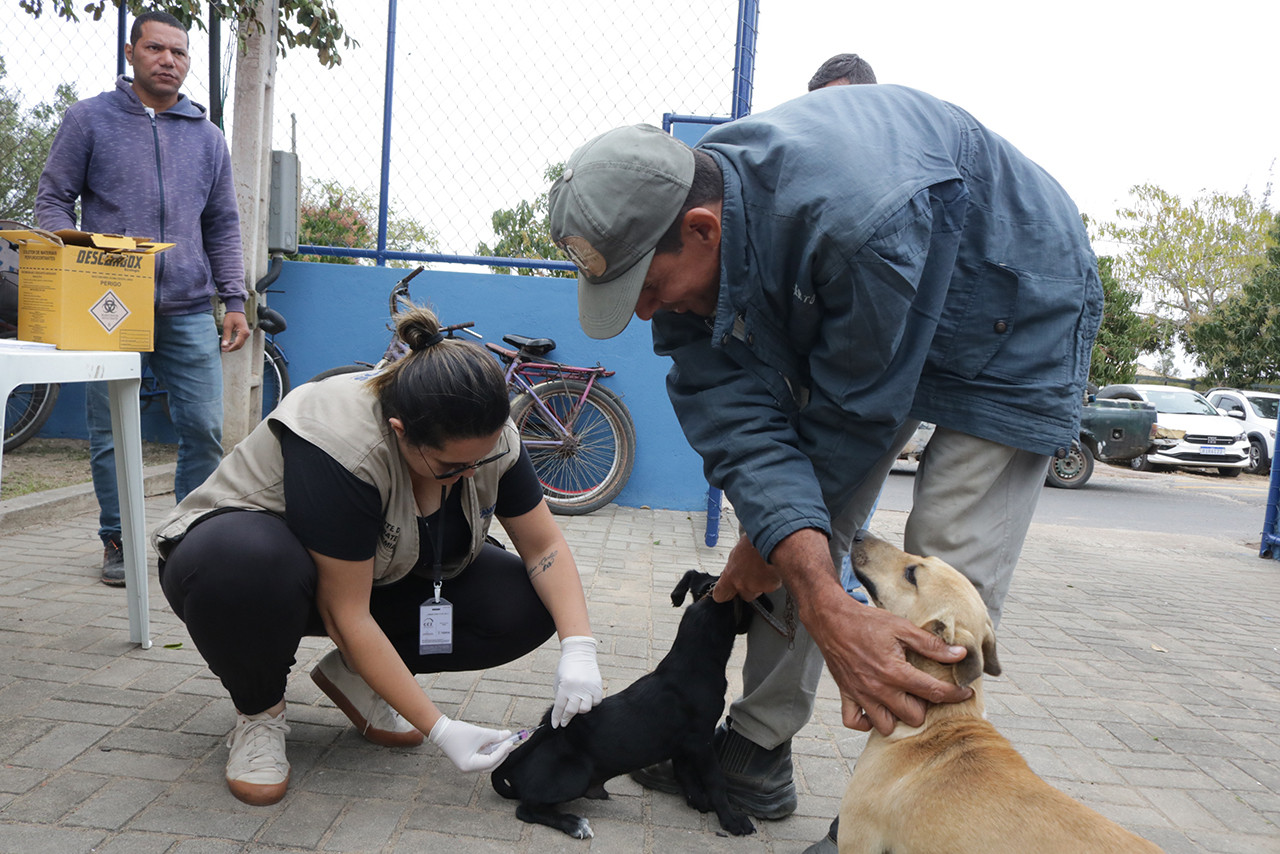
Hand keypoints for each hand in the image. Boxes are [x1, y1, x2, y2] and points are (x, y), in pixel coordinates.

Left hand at [221, 311, 249, 351]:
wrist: (236, 310)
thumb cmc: (232, 316)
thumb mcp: (227, 326)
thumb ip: (226, 336)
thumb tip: (224, 345)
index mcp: (243, 332)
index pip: (237, 344)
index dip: (230, 348)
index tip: (224, 349)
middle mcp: (246, 334)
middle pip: (239, 345)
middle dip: (231, 348)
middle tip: (223, 349)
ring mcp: (246, 334)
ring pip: (240, 344)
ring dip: (233, 346)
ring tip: (225, 347)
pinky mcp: (244, 334)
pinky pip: (240, 341)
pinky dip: (235, 343)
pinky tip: (229, 343)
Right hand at [428, 715, 513, 771]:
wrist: (441, 730)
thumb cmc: (458, 732)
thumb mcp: (480, 733)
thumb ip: (495, 735)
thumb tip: (508, 735)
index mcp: (469, 765)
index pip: (491, 761)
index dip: (502, 751)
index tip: (510, 742)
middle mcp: (468, 768)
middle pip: (490, 765)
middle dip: (501, 754)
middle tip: (511, 745)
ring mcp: (467, 765)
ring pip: (487, 761)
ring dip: (496, 752)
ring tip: (505, 743)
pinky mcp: (467, 759)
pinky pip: (482, 758)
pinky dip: (489, 751)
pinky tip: (495, 743)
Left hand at [552, 636, 602, 727]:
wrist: (579, 653)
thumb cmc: (566, 667)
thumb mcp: (558, 681)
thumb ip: (560, 697)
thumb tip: (561, 712)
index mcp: (565, 686)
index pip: (560, 707)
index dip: (557, 718)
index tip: (556, 725)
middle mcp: (577, 688)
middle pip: (572, 711)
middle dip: (566, 718)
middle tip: (564, 721)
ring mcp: (588, 688)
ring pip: (585, 709)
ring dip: (579, 710)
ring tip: (577, 706)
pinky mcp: (597, 686)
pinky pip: (596, 702)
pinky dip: (591, 703)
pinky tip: (587, 699)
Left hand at [711, 533, 782, 602]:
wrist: (771, 539)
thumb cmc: (754, 541)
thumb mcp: (737, 551)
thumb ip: (734, 564)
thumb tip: (734, 563)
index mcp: (730, 575)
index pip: (720, 595)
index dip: (724, 594)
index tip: (728, 591)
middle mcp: (741, 584)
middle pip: (743, 595)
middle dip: (747, 589)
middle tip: (751, 576)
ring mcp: (756, 587)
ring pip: (758, 592)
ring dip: (760, 584)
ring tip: (763, 569)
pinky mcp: (770, 586)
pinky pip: (771, 586)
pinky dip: (772, 580)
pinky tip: (772, 569)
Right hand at [805, 587, 971, 735]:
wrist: (831, 619)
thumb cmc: (867, 621)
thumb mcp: (902, 628)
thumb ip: (931, 645)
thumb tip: (959, 655)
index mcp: (896, 672)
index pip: (934, 693)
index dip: (955, 695)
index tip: (965, 693)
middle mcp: (879, 689)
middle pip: (913, 717)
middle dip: (923, 706)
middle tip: (923, 691)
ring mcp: (861, 695)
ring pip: (886, 726)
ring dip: (896, 717)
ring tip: (900, 701)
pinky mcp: (846, 695)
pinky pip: (855, 722)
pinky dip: (866, 721)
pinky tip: (876, 708)